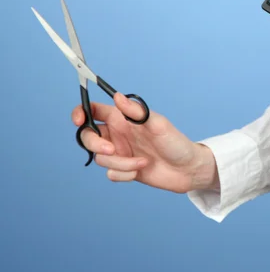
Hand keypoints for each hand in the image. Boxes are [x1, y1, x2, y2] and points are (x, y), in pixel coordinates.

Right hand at [71, 93, 218, 193]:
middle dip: (95, 144)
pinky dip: (124, 174)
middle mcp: (118, 134)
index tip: (79, 121)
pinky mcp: (124, 170)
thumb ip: (137, 112)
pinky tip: (140, 171)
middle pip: (88, 136)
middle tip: (112, 150)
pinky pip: (111, 174)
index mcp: (123, 119)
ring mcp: (120, 153)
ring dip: (120, 163)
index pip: (93, 111)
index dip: (80, 112)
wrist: (188, 170)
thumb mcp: (159, 124)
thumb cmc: (176, 142)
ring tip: (143, 162)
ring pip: (100, 158)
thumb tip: (117, 97)